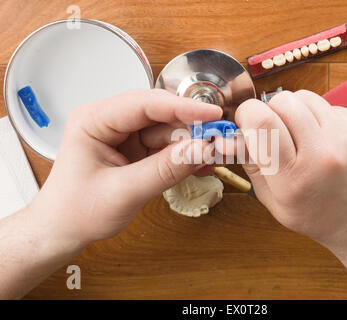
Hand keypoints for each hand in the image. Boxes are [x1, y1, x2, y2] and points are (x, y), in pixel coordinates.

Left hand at [31, 89, 221, 246]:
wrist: (63, 231)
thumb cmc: (76, 211)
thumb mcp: (123, 192)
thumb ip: (164, 170)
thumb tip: (201, 149)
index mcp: (94, 120)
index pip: (144, 104)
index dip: (182, 107)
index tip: (212, 114)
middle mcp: (110, 122)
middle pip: (160, 115)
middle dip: (190, 127)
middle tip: (218, 139)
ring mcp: (125, 137)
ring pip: (168, 132)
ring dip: (191, 144)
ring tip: (212, 157)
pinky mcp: (136, 151)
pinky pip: (166, 148)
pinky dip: (184, 157)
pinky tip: (200, 165)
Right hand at [219, 89, 346, 249]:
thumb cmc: (318, 217)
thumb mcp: (274, 202)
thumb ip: (252, 165)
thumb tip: (231, 134)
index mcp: (295, 178)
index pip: (262, 122)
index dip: (246, 114)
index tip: (246, 122)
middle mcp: (324, 153)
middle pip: (282, 101)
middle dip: (269, 110)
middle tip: (273, 131)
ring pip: (304, 97)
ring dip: (293, 111)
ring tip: (300, 136)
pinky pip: (326, 105)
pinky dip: (317, 117)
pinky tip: (323, 140)